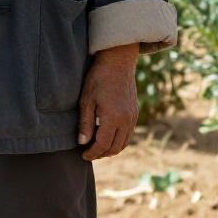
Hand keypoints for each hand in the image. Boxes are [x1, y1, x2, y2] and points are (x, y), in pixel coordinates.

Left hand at [78, 42, 139, 160]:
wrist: (118, 62)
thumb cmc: (99, 78)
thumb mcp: (86, 100)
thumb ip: (85, 123)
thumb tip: (82, 143)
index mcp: (114, 118)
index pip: (103, 145)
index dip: (92, 153)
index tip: (83, 155)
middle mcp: (126, 120)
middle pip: (115, 148)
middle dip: (101, 154)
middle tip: (88, 152)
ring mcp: (133, 117)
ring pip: (124, 143)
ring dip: (111, 149)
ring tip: (97, 147)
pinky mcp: (135, 113)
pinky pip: (128, 134)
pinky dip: (118, 140)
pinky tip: (107, 137)